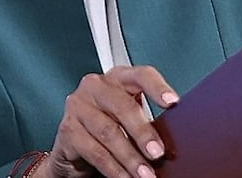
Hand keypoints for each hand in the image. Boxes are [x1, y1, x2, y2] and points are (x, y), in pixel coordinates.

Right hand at [36, 65, 178, 177]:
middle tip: (158, 152)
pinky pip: (95, 152)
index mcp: (117, 78)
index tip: (173, 102)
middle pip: (123, 106)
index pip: (140, 75)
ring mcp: (78, 106)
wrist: (74, 144)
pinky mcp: (68, 130)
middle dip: (143, 132)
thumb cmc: (108, 124)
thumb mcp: (128, 116)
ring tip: (145, 173)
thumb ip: (145, 119)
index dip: (157, 87)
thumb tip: (171, 140)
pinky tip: (125, 177)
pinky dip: (114, 168)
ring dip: (130, 158)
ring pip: (109, 133)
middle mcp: (96, 86)